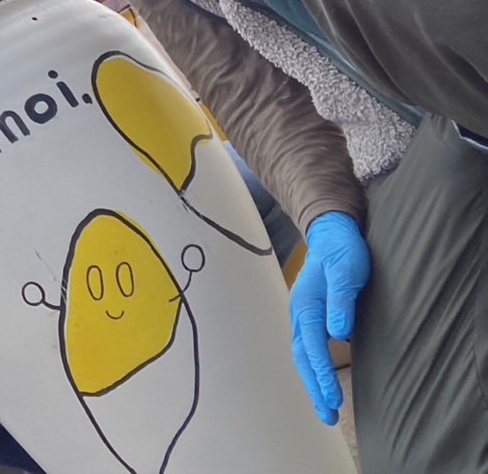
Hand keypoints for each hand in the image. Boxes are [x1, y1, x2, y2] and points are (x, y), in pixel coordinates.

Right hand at [289, 212, 370, 424]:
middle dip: (314, 386)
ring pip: (303, 353)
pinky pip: (308, 345)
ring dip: (312, 380)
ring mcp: (303, 313)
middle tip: (328, 415)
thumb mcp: (347, 271)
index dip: (322, 374)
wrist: (332, 231)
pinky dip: (313, 365)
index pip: (313, 347)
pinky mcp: (311, 313)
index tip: (333, 399)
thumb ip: (341, 300)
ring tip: (325, 405)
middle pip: (302, 356)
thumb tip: (337, 333)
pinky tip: (322, 376)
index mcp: (306, 304)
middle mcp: (299, 312)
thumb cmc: (342, 250)